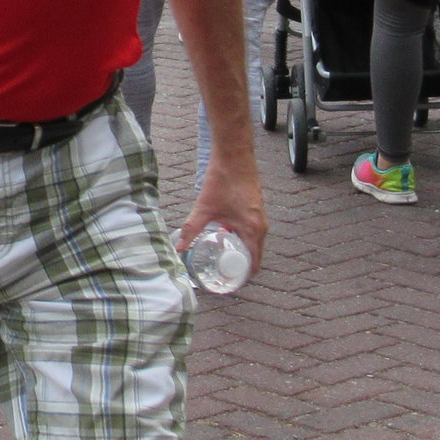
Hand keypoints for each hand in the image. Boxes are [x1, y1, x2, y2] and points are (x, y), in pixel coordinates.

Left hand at [174, 155, 266, 280]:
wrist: (234, 155)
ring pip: (254, 243)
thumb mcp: (204, 208)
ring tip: (223, 260)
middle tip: (224, 275)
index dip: (243, 276)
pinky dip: (243, 239)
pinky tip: (226, 238)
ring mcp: (260, 217)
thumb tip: (178, 248)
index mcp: (252, 229)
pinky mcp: (256, 209)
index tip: (230, 283)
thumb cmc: (223, 180)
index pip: (253, 263)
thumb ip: (191, 229)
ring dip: (241, 252)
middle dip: (241, 267)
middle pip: (255, 255)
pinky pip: (253, 231)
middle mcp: (261, 226)